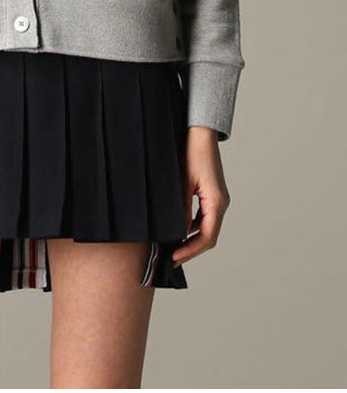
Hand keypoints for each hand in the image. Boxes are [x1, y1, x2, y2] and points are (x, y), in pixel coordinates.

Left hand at [172, 127, 230, 267]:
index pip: (207, 237)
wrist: (200, 133)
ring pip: (206, 227)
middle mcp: (220, 203)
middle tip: (171, 258)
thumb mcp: (182, 183)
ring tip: (172, 246)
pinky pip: (203, 216)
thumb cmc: (192, 154)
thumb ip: (180, 209)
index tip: (174, 258)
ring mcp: (217, 199)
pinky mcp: (211, 194)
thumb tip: (176, 233)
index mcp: (216, 202)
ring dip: (191, 238)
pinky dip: (192, 225)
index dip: (191, 251)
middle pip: (208, 236)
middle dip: (191, 248)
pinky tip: (177, 227)